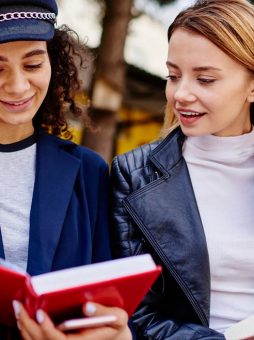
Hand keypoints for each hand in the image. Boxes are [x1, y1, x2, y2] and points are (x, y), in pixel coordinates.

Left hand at [13, 300, 131, 339]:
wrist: (115, 336)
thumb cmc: (116, 325)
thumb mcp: (118, 317)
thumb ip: (104, 312)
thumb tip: (87, 306)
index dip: (46, 328)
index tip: (40, 312)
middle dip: (27, 324)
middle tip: (18, 306)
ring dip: (24, 327)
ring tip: (18, 309)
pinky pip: (38, 339)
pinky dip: (28, 330)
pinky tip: (24, 317)